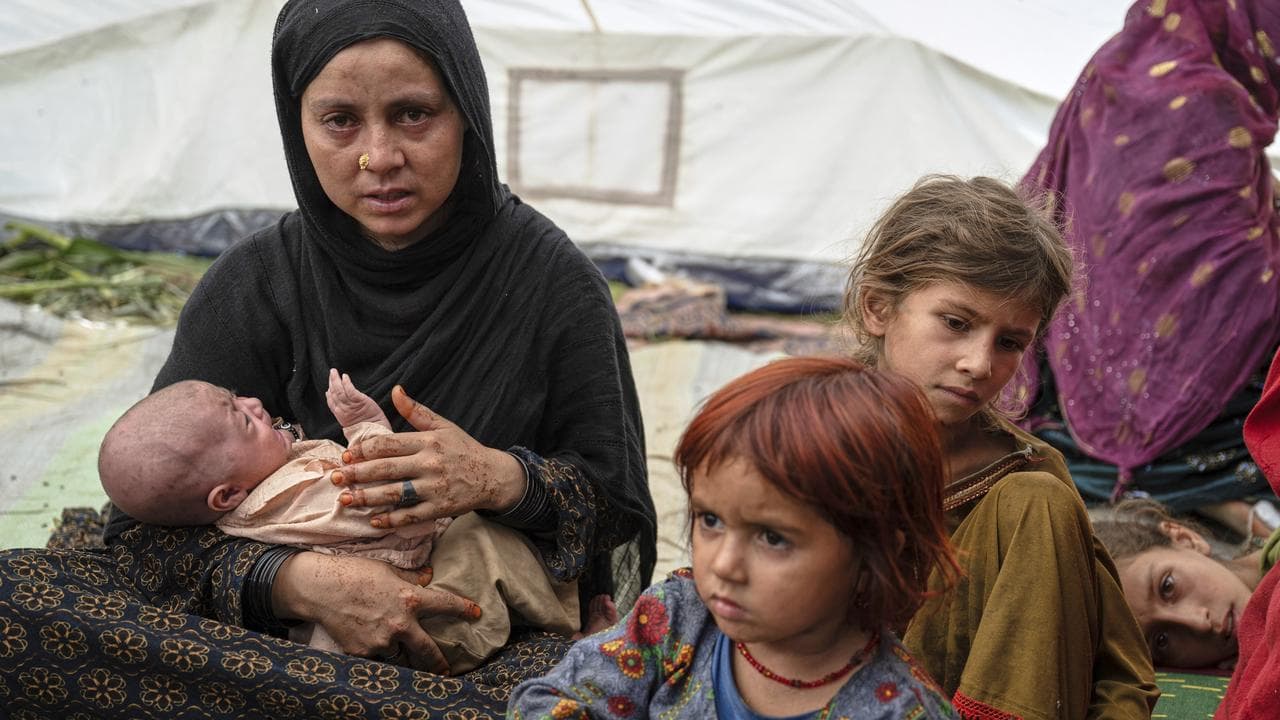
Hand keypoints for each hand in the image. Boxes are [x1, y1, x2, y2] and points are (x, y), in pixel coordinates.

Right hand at [272, 552, 479, 672]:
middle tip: (446, 671)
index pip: (445, 604)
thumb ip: (411, 577)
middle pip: (427, 649)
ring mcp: (381, 641)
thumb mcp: (387, 569)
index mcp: (409, 599)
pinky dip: (376, 653)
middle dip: (438, 662)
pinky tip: (370, 647)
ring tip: (403, 658)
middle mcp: (400, 624)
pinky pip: (376, 657)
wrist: (319, 588)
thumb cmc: (354, 572)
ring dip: (402, 655)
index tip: (477, 614)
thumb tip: (429, 576)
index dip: (463, 609)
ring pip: (399, 654)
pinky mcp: (363, 652)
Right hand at [325, 368, 390, 428]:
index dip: (329, 394)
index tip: (328, 387)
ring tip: (334, 372)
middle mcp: (343, 411)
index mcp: (340, 416)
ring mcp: (351, 406)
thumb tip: (339, 404)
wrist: (376, 433)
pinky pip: (350, 390)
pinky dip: (346, 383)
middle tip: (331, 373)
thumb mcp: (351, 422)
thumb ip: (344, 412)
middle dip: (331, 382)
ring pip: (340, 391)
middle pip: (334, 394)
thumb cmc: (367, 428)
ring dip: (336, 380)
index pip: (331, 402)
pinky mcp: (360, 402)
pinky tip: (345, 376)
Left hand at [333, 386, 525, 528]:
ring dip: (366, 497)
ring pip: (394, 493)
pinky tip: (373, 520)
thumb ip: (416, 411)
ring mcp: (434, 488)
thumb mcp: (443, 425)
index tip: (347, 455)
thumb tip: (395, 390)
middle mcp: (429, 463)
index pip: (388, 444)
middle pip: (386, 468)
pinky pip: (410, 515)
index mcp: (428, 441)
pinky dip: (391, 519)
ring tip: (345, 499)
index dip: (364, 450)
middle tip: (336, 476)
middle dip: (357, 473)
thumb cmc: (464, 449)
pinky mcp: (439, 508)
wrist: (493, 476)